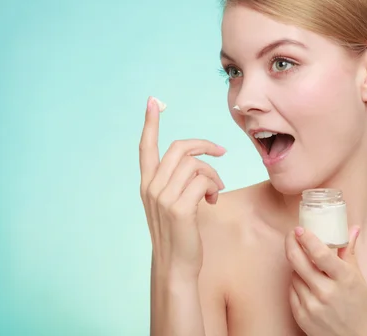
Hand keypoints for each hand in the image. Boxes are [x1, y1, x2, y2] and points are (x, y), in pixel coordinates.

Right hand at [139, 97, 225, 277]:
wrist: (175, 265)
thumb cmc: (178, 234)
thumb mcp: (170, 204)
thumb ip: (176, 182)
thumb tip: (198, 163)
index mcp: (147, 183)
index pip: (145, 146)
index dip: (150, 123)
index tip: (153, 102)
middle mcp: (151, 187)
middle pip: (180, 148)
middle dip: (204, 146)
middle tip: (220, 153)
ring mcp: (163, 197)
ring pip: (195, 164)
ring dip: (213, 174)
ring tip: (215, 191)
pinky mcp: (179, 208)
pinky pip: (203, 181)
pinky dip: (214, 186)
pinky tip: (213, 200)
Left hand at [285, 226, 366, 335]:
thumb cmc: (360, 309)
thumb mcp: (358, 279)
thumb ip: (350, 252)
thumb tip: (353, 228)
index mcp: (344, 279)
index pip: (320, 254)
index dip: (307, 239)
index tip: (300, 229)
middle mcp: (326, 292)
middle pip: (297, 261)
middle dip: (291, 243)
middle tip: (292, 235)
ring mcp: (312, 305)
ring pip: (293, 274)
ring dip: (297, 266)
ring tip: (307, 265)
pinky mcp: (301, 316)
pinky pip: (291, 291)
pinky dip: (297, 283)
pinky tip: (306, 283)